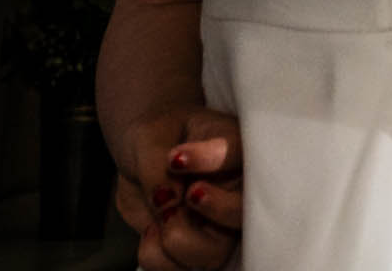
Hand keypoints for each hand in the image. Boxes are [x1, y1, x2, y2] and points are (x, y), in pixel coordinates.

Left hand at [112, 106, 243, 270]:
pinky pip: (182, 268)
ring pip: (215, 253)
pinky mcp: (197, 246)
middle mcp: (238, 191)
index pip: (240, 154)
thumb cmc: (159, 134)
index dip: (212, 161)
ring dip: (178, 241)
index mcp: (237, 149)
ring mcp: (220, 224)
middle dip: (215, 210)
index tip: (176, 158)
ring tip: (160, 218)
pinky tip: (151, 232)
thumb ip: (157, 167)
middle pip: (246, 214)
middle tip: (188, 195)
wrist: (146, 154)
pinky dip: (157, 257)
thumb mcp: (150, 138)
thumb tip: (167, 202)